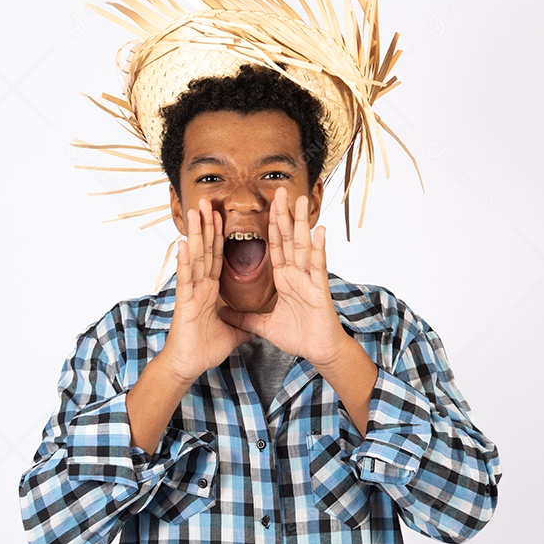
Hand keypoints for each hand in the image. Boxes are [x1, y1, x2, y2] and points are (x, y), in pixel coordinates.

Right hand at [159, 198, 251, 383]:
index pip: (216, 257)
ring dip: (195, 233)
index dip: (219, 236)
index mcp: (209, 290)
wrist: (188, 366)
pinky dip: (185, 261)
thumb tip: (257, 321)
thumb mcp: (232, 333)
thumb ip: (243, 323)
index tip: (221, 215)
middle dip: (207, 225)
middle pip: (205, 250)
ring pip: (194, 257)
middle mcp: (199, 286)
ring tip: (196, 212)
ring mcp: (190, 292)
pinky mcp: (184, 302)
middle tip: (207, 202)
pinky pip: (186, 278)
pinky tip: (184, 243)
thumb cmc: (204, 349)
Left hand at [218, 187, 349, 368]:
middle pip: (288, 239)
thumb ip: (245, 317)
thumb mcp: (264, 326)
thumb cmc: (299, 337)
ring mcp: (309, 280)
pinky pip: (318, 266)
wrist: (319, 352)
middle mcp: (297, 274)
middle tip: (279, 190)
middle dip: (283, 215)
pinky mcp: (319, 290)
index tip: (265, 205)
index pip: (275, 247)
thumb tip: (223, 314)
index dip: (269, 226)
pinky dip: (318, 248)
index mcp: (284, 279)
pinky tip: (319, 230)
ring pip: (303, 246)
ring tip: (298, 200)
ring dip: (300, 223)